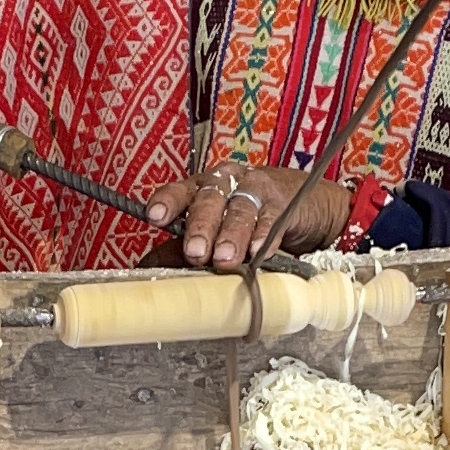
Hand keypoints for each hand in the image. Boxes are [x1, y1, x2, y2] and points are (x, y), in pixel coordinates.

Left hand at [142, 160, 350, 272]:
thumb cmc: (247, 218)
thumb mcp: (212, 231)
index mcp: (203, 187)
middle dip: (200, 226)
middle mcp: (227, 182)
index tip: (155, 217)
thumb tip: (147, 268)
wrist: (303, 203)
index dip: (168, 202)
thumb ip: (180, 248)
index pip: (181, 190)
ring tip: (224, 260)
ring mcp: (257, 189)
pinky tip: (259, 253)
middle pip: (210, 199)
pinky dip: (264, 237)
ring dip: (232, 235)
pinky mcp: (284, 203)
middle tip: (195, 252)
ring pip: (240, 209)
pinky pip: (272, 219)